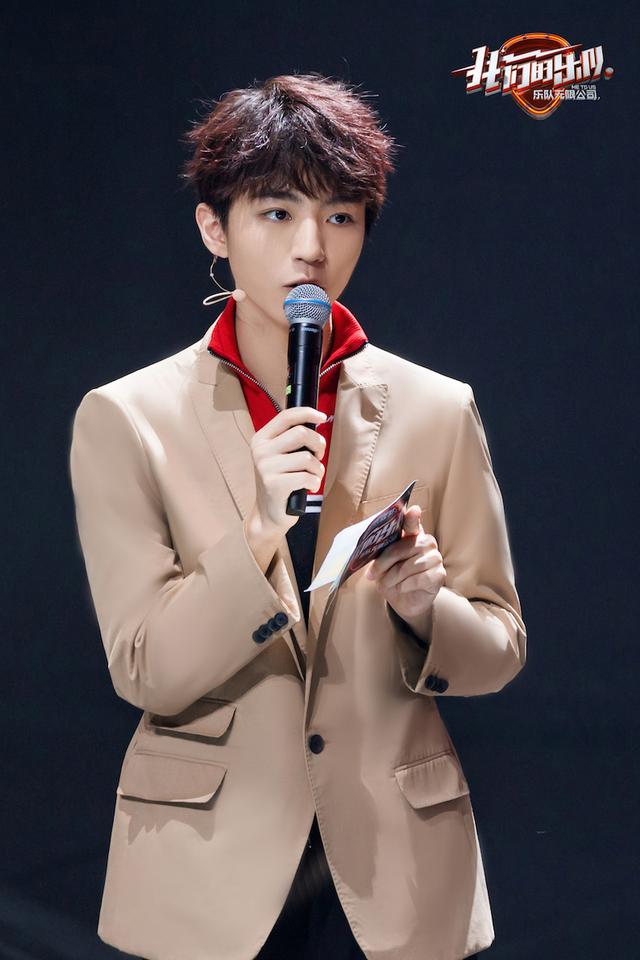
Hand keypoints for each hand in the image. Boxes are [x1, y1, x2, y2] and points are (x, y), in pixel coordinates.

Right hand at [248, 406, 326, 537]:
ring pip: (307, 457)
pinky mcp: (274, 484)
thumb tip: (316, 421)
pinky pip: (307, 476)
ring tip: (312, 476)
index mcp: (261, 439)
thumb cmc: (280, 481)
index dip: (307, 413)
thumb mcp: (280, 456)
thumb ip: (292, 439)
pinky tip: (308, 487)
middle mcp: (260, 451)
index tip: (322, 417)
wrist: (267, 513)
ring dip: (317, 468)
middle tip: (318, 457)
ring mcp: (265, 467)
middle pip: (301, 433)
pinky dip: (314, 482)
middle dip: (318, 444)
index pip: (286, 416)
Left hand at [365, 505, 445, 637]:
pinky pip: (420, 579)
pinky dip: (405, 586)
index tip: (412, 509)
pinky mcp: (440, 575)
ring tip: (385, 583)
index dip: (412, 517)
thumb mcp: (383, 564)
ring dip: (393, 577)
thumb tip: (368, 545)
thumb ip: (381, 551)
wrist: (404, 601)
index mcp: (412, 535)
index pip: (413, 522)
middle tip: (372, 574)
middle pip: (405, 547)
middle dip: (385, 562)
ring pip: (411, 565)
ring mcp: (436, 558)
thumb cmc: (393, 578)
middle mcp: (427, 543)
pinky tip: (401, 588)